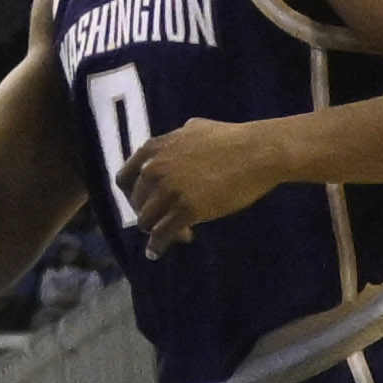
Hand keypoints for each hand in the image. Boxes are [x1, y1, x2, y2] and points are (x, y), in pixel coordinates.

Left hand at [115, 113, 308, 249]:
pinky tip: (156, 253)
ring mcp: (170, 189)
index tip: (143, 205)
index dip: (132, 195)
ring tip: (177, 234)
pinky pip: (161, 234)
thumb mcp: (194, 129)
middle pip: (137, 202)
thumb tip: (174, 142)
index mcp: (154, 149)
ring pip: (146, 220)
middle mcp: (155, 168)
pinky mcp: (187, 209)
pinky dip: (157, 246)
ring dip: (156, 230)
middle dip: (150, 214)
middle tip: (167, 221)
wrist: (258, 152)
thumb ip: (176, 139)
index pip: (124, 179)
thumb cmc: (233, 139)